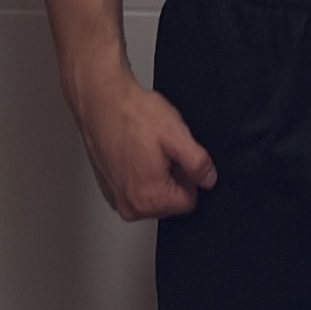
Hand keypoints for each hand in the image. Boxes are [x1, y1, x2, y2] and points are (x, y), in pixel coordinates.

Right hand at [76, 72, 217, 221]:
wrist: (101, 102)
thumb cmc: (132, 116)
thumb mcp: (177, 134)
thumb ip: (198, 163)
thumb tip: (208, 179)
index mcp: (150, 199)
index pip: (189, 201)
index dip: (190, 175)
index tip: (179, 156)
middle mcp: (130, 207)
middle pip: (169, 201)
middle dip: (172, 176)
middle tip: (162, 148)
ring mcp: (117, 199)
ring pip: (152, 194)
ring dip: (156, 174)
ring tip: (147, 147)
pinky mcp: (108, 189)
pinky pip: (135, 188)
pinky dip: (139, 172)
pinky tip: (135, 150)